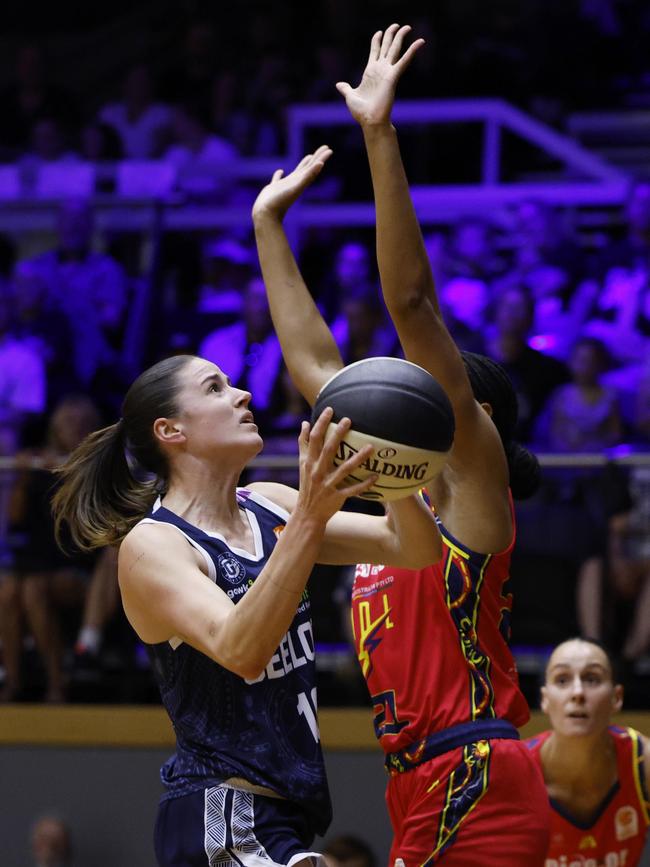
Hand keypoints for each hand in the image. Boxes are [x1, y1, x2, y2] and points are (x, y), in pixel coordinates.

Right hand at [252, 146, 332, 222]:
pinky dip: (279, 174)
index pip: (314, 167)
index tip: (329, 149)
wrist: (267, 215)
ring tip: (309, 157)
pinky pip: (278, 179)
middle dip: (317, 158)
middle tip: (325, 148)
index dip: (321, 157)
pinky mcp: (273, 189)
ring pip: (296, 172)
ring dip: (303, 164)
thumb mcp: (296, 187)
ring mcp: (285, 186)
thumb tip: (321, 163)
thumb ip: (308, 176)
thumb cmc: (281, 202)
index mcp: (301, 181)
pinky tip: (280, 171)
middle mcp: (295, 183)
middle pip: (309, 167)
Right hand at [294, 407, 376, 523]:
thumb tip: (305, 423)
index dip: (321, 423)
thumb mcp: (302, 464)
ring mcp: (327, 485)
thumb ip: (303, 443)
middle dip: (338, 434)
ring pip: (345, 469)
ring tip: (371, 447)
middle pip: (328, 450)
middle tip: (349, 419)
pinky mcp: (337, 498)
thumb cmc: (307, 485)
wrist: (307, 514)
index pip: (314, 439)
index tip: (330, 409)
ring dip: (358, 458)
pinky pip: (353, 490)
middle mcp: (317, 472)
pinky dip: (364, 484)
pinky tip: (376, 476)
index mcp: (308, 462)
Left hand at [336, 24, 423, 127]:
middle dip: (391, 35)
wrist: (369, 121)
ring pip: (395, 50)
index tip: (379, 32)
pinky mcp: (393, 77)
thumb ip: (346, 88)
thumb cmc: (361, 112)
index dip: (376, 41)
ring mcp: (387, 72)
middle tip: (396, 25)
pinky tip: (420, 42)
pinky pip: (404, 61)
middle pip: (386, 47)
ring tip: (407, 27)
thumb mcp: (350, 96)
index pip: (374, 52)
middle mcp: (380, 70)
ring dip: (401, 37)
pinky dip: (412, 51)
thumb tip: (339, 85)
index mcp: (370, 72)